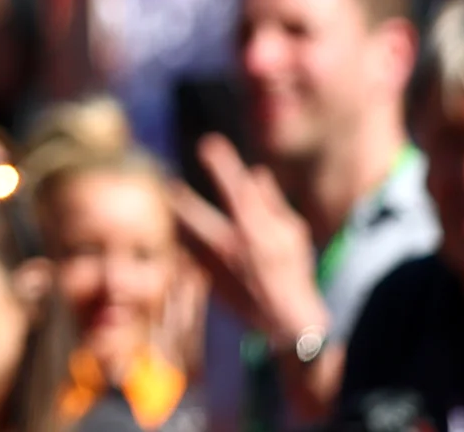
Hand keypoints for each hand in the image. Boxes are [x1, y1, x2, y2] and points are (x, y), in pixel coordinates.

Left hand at [170, 134, 327, 346]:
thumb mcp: (292, 234)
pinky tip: (178, 233)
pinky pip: (185, 253)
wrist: (286, 322)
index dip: (222, 163)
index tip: (209, 142)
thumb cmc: (294, 272)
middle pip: (193, 213)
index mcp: (256, 230)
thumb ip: (272, 202)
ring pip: (183, 233)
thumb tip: (257, 172)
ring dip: (177, 218)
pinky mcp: (205, 278)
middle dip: (178, 197)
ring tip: (170, 203)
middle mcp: (231, 244)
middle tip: (169, 183)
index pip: (236, 188)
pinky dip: (182, 241)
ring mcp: (215, 264)